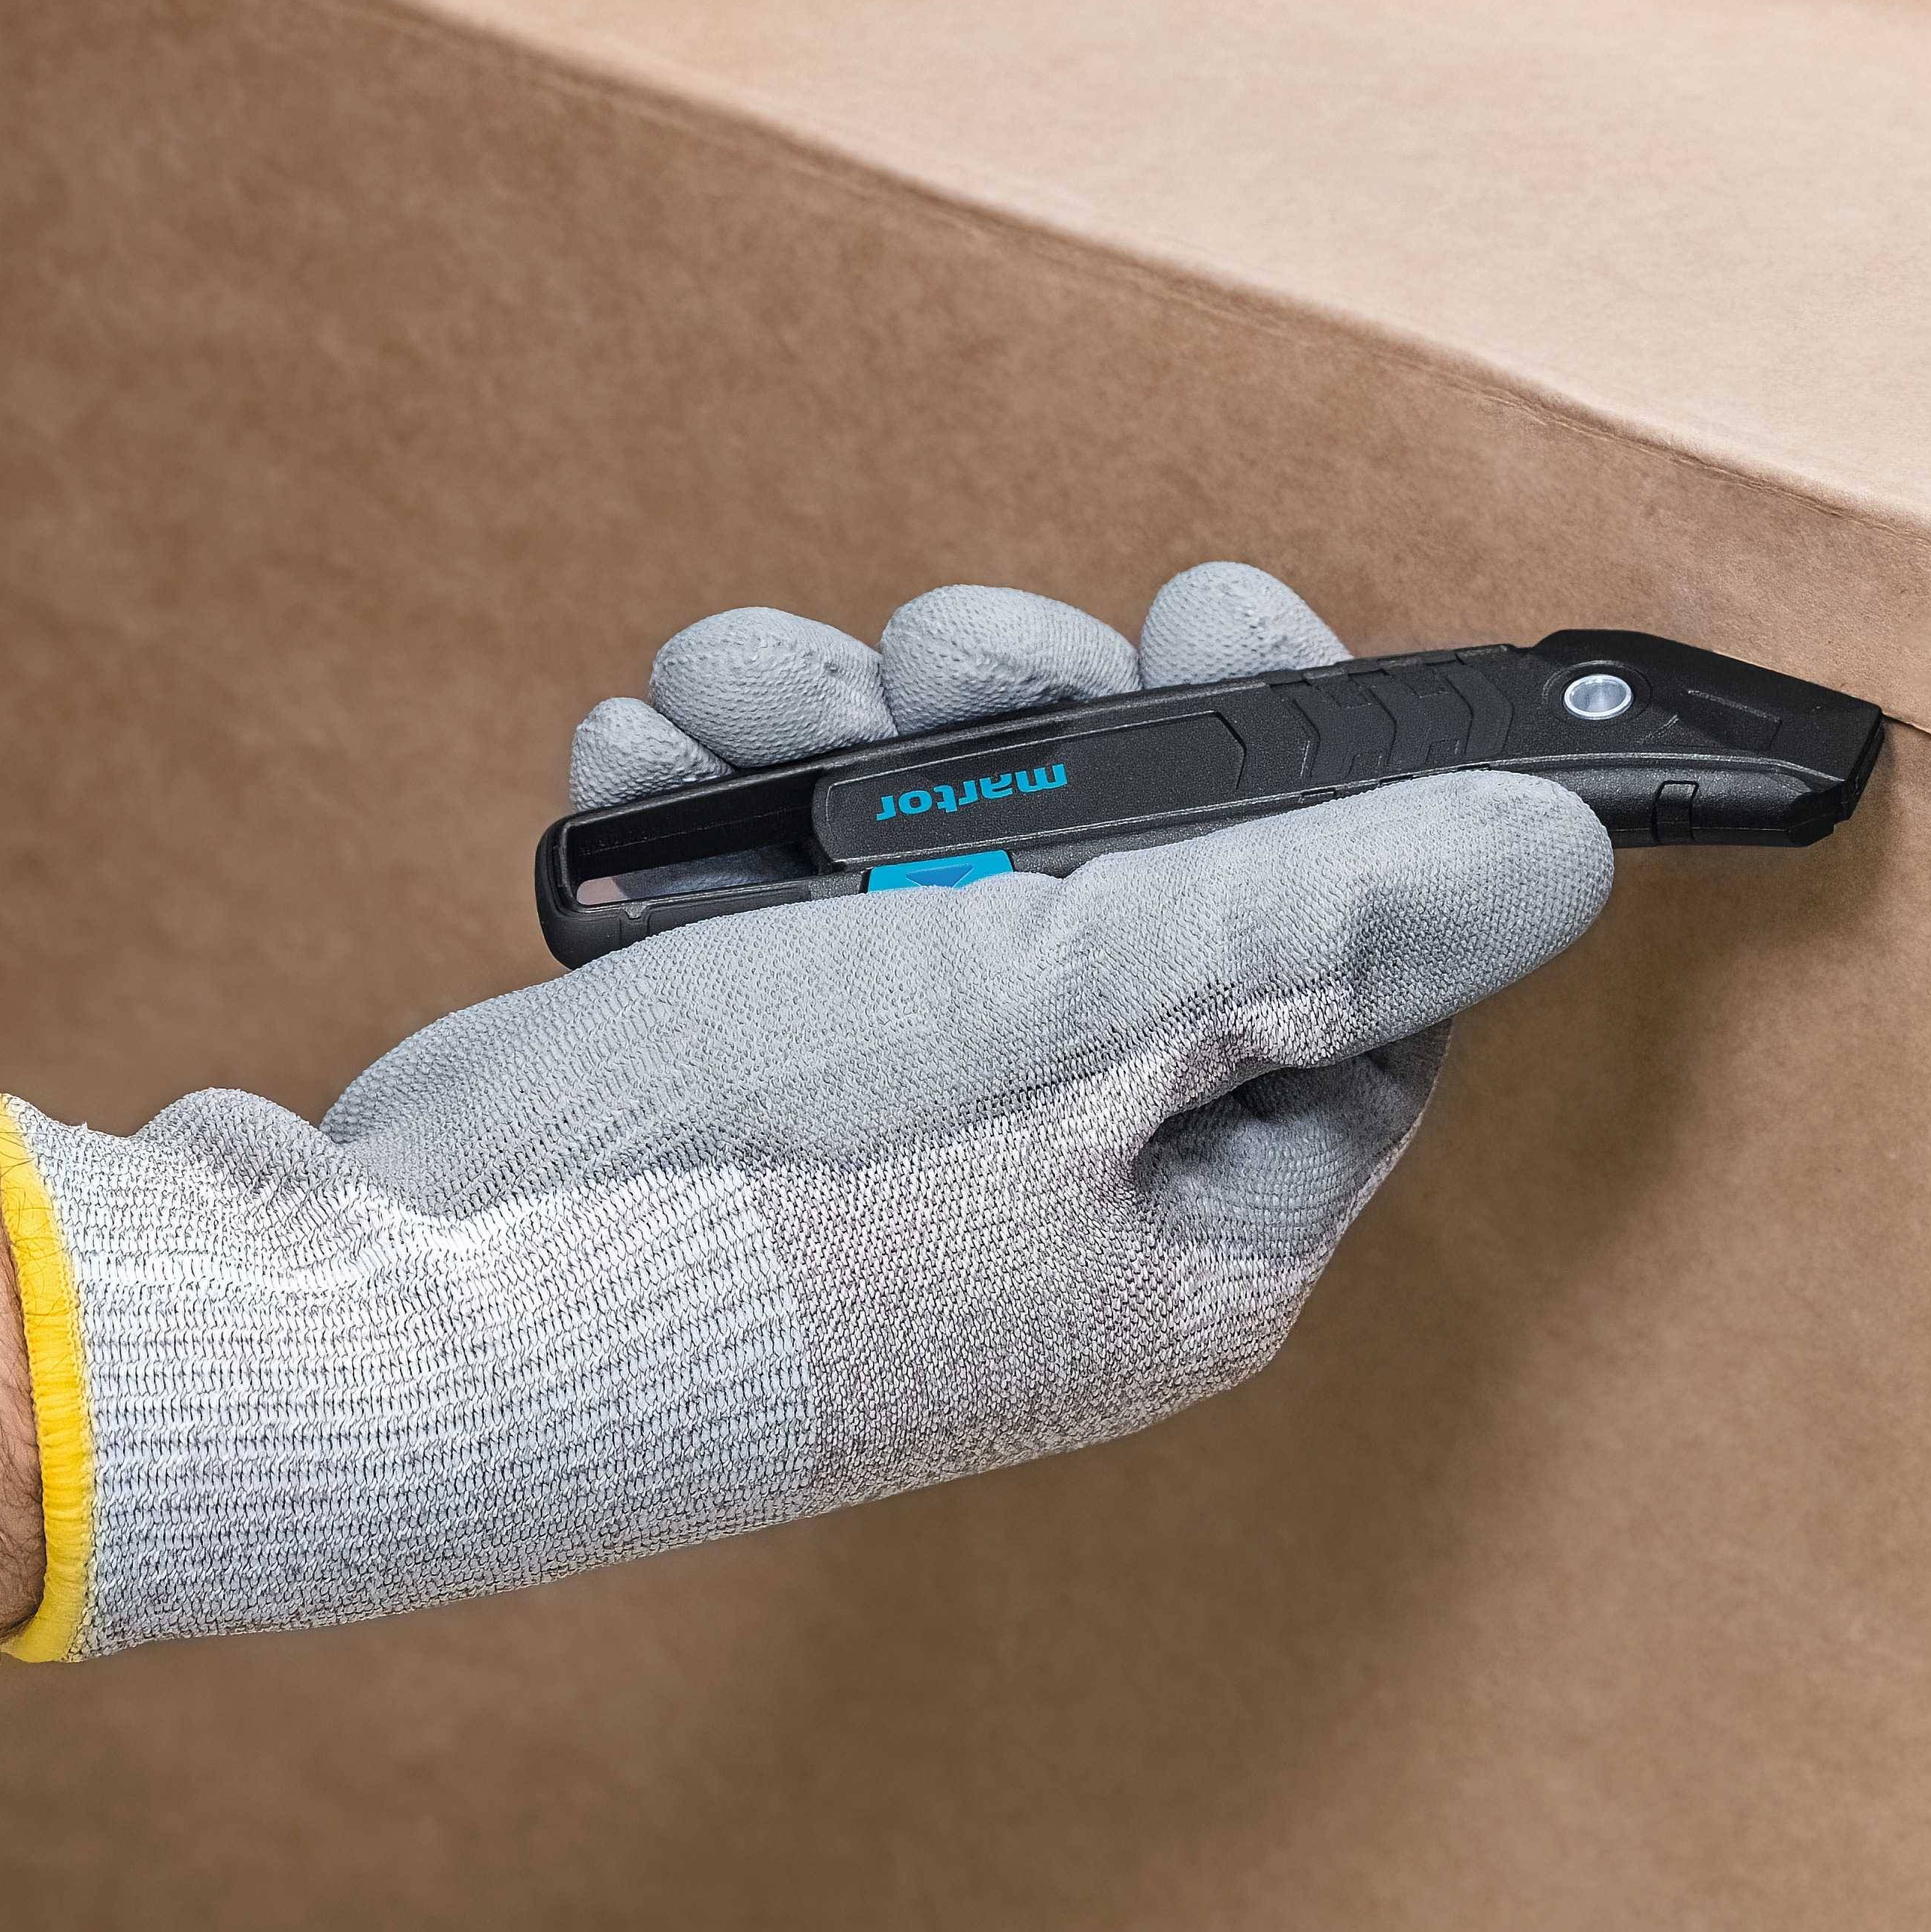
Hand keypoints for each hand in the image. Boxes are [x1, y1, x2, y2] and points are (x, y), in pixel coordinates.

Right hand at [0, 563, 1607, 1656]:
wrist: (372, 1316)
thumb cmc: (734, 1199)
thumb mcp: (1060, 1005)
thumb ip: (1316, 916)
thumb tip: (1558, 858)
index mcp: (1193, 1237)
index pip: (1358, 969)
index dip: (1301, 768)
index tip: (1210, 615)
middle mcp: (1064, 1211)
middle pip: (1144, 887)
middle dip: (1032, 715)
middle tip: (949, 644)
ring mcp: (894, 1161)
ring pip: (945, 867)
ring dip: (849, 733)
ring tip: (747, 693)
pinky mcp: (736, 1107)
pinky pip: (783, 912)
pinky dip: (724, 807)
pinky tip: (658, 757)